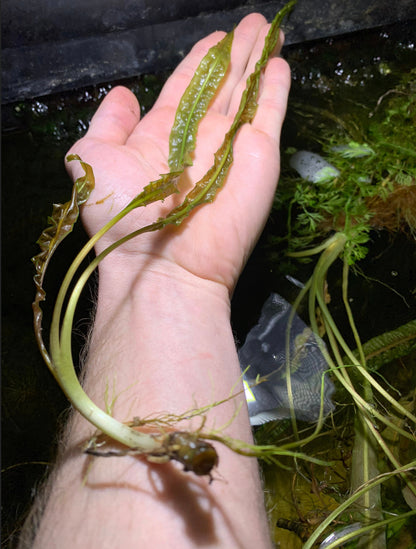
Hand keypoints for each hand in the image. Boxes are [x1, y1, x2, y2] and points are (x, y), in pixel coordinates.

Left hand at [67, 13, 289, 292]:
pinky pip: (270, 114)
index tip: (215, 37)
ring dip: (258, 61)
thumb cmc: (123, 215)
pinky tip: (280, 64)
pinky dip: (276, 91)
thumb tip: (123, 94)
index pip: (187, 86)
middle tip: (250, 24)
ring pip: (249, 92)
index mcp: (162, 135)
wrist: (163, 264)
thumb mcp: (93, 158)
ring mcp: (232, 145)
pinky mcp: (261, 157)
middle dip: (236, 53)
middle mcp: (199, 137)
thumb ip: (107, 123)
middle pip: (223, 84)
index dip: (200, 60)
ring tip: (268, 31)